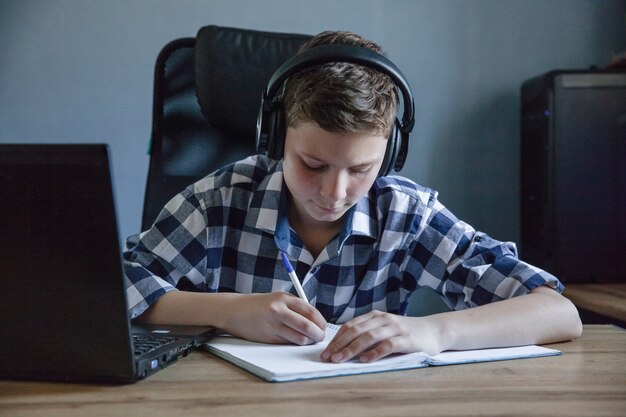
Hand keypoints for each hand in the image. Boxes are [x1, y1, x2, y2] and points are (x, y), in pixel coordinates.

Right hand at [221, 292, 326, 344]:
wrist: (235, 311)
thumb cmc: (260, 305)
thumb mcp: (278, 299)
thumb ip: (295, 307)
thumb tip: (316, 320)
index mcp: (284, 298)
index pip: (310, 311)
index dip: (320, 321)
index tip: (324, 326)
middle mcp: (279, 310)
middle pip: (306, 325)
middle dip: (318, 334)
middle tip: (320, 337)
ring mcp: (273, 325)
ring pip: (299, 338)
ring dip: (307, 341)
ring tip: (308, 339)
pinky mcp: (268, 337)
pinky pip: (288, 342)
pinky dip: (295, 343)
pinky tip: (295, 340)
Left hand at [321, 310, 442, 362]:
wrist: (435, 330)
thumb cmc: (406, 332)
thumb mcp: (385, 328)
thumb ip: (368, 333)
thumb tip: (344, 346)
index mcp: (375, 316)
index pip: (350, 326)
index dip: (336, 338)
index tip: (326, 351)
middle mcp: (383, 319)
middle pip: (356, 330)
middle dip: (339, 344)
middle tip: (328, 357)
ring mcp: (395, 328)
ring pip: (368, 337)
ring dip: (351, 349)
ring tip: (340, 359)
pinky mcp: (406, 339)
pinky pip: (387, 345)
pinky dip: (374, 353)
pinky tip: (365, 360)